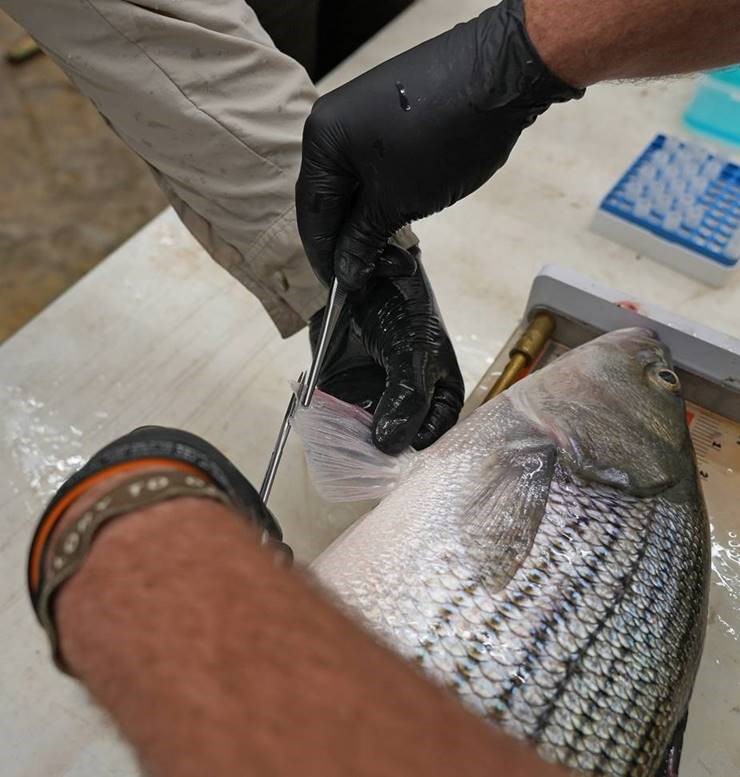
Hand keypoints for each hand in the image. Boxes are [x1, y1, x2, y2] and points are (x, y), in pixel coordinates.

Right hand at [296, 0, 582, 290]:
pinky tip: (402, 223)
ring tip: (398, 255)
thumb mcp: (397, 202)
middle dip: (352, 243)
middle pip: (332, 199)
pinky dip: (384, 201)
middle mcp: (334, 123)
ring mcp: (364, 117)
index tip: (342, 290)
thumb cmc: (440, 141)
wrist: (500, 78)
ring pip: (356, 187)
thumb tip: (345, 271)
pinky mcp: (392, 117)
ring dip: (372, 225)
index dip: (326, 257)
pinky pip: (375, 170)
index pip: (313, 213)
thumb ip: (363, 239)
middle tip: (375, 275)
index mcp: (322, 140)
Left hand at [312, 248, 463, 453]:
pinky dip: (325, 431)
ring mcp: (372, 407)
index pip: (430, 442)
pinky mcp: (339, 399)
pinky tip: (322, 432)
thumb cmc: (403, 310)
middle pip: (393, 448)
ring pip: (361, 442)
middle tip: (361, 462)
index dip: (412, 455)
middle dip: (376, 456)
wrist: (362, 277)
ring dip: (348, 447)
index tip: (392, 465)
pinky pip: (332, 425)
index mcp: (438, 402)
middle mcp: (406, 411)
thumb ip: (407, 398)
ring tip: (340, 447)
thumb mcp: (415, 352)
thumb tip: (389, 445)